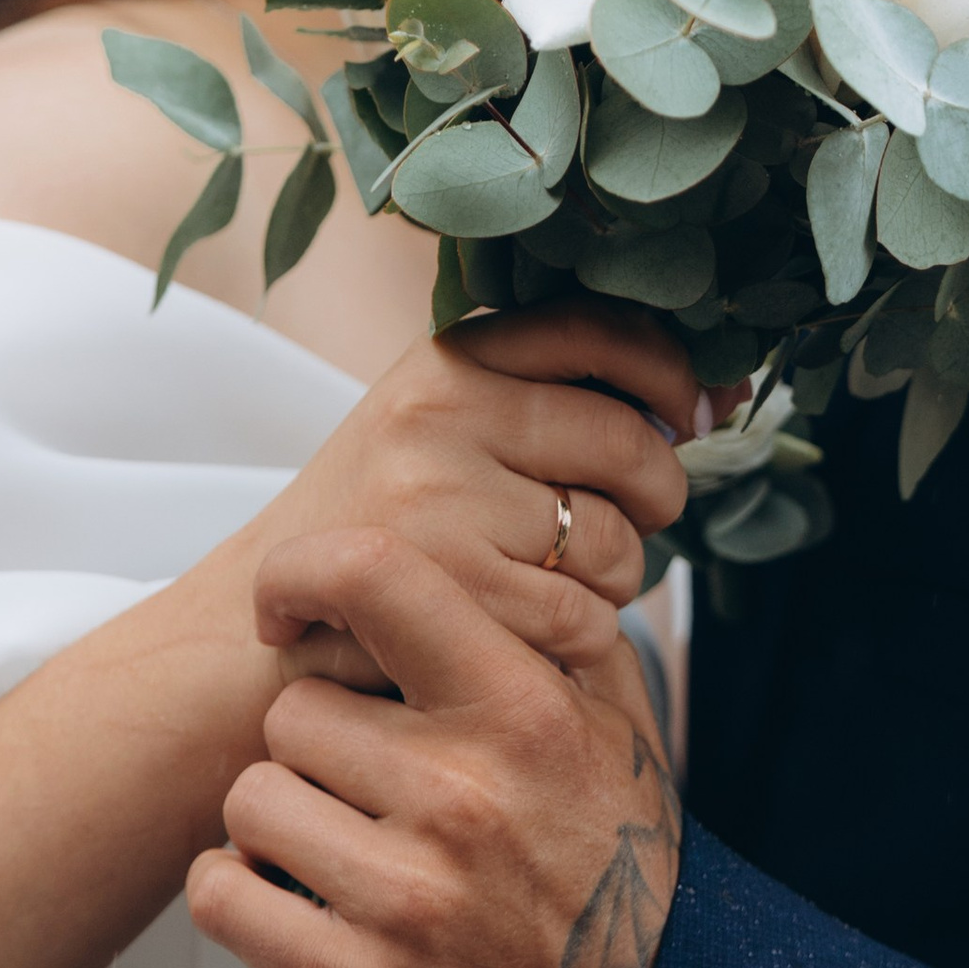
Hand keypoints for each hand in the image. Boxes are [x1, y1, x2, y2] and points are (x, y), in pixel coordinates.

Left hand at [188, 529, 677, 967]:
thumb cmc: (619, 865)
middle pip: (293, 708)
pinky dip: (242, 895)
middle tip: (368, 782)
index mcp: (522, 709)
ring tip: (341, 845)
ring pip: (251, 798)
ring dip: (279, 822)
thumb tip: (500, 533)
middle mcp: (463, 794)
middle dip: (317, 742)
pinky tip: (296, 901)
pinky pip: (223, 894)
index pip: (375, 578)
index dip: (304, 572)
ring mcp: (408, 897)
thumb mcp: (616, 723)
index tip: (289, 606)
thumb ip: (552, 623)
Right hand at [262, 308, 696, 672]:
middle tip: (641, 519)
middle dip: (661, 493)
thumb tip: (718, 393)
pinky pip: (584, 615)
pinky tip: (538, 635)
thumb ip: (549, 402)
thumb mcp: (436, 432)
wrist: (250, 634)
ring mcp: (442, 501)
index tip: (696, 410)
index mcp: (447, 363)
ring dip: (619, 579)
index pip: (597, 329)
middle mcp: (441, 416)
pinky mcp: (450, 591)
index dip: (670, 370)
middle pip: (627, 441)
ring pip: (617, 541)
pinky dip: (583, 638)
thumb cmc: (377, 532)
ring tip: (564, 583)